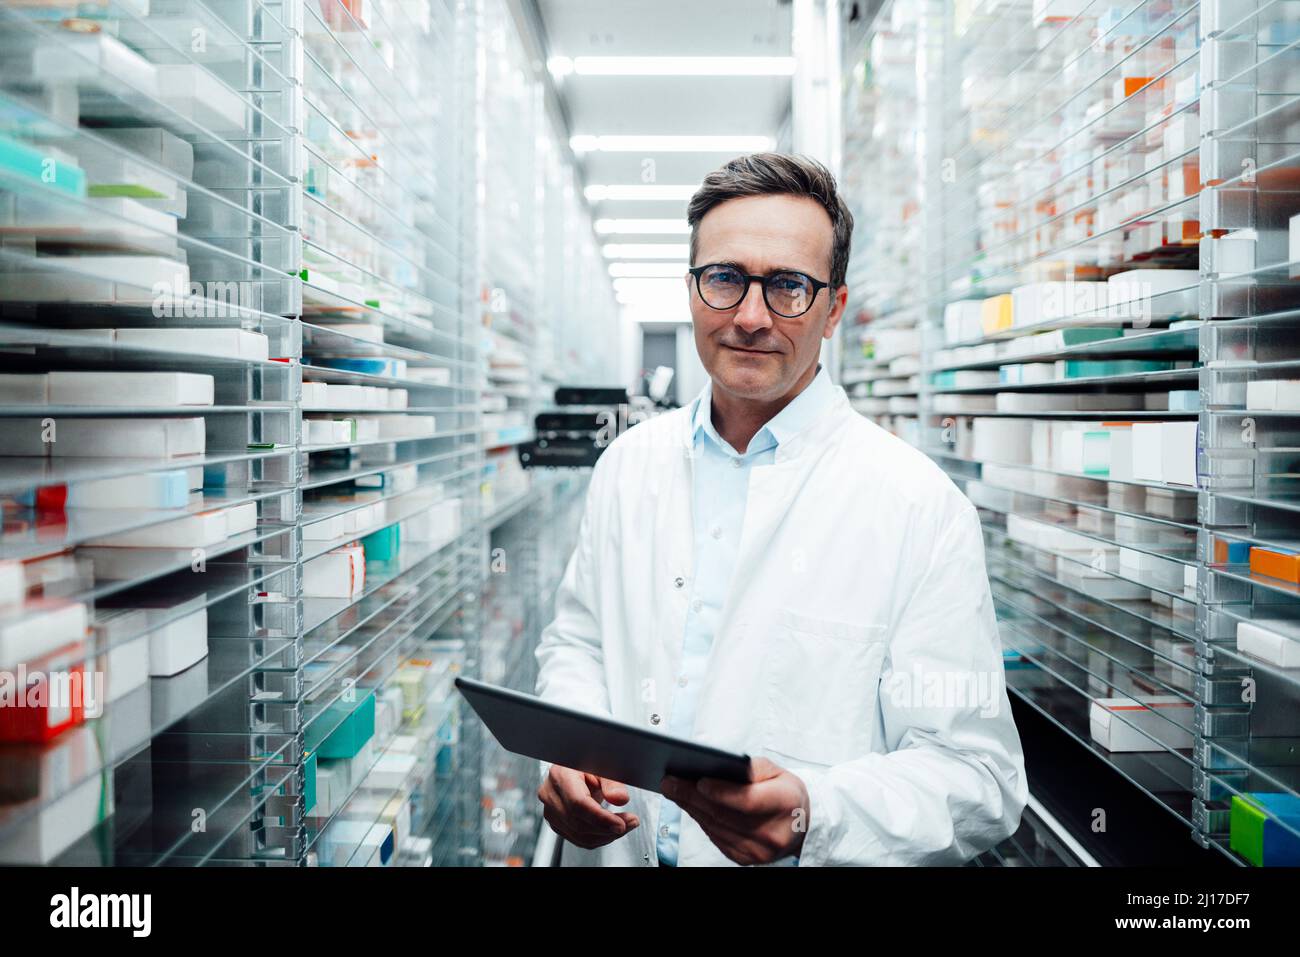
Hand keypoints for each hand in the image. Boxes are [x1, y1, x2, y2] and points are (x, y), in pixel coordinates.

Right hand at [538, 765, 639, 849]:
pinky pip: (578, 839)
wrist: (574, 769)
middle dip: (608, 828)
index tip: (620, 824)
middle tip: (630, 823)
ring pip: (579, 835)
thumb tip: (619, 798)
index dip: (601, 818)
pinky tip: (611, 830)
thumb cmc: (587, 764)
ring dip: (605, 836)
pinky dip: (598, 838)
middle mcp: (550, 794)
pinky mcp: (557, 823)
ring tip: (624, 826)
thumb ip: (612, 782)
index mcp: (560, 775)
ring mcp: (551, 811)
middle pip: (579, 822)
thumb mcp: (602, 765)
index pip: (578, 803)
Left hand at [661, 758, 808, 864]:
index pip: (748, 800)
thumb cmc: (786, 793)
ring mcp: (759, 850)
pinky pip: (716, 838)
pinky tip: (689, 806)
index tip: (699, 781)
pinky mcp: (746, 858)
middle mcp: (773, 832)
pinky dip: (700, 820)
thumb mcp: (778, 771)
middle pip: (724, 814)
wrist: (801, 824)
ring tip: (673, 790)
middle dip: (692, 796)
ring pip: (715, 826)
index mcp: (784, 804)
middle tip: (670, 782)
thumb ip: (752, 768)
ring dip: (690, 808)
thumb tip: (721, 766)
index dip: (721, 792)